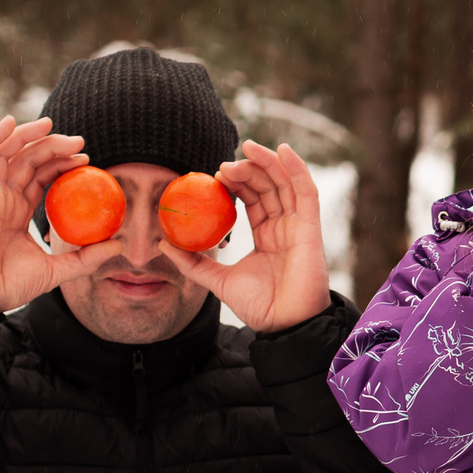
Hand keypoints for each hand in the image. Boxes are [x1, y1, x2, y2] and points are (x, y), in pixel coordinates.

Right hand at [0, 115, 120, 314]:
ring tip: (52, 124)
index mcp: (19, 210)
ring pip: (8, 152)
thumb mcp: (58, 270)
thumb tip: (120, 246)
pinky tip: (10, 121)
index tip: (85, 159)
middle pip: (28, 159)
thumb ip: (87, 258)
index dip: (61, 163)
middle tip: (79, 142)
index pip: (41, 176)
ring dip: (29, 135)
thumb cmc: (12, 285)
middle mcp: (4, 197)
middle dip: (52, 146)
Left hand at [157, 141, 330, 332]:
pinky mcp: (310, 228)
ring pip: (285, 182)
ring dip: (268, 161)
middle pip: (268, 186)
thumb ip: (194, 262)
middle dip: (248, 168)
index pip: (253, 199)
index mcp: (267, 235)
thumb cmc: (260, 306)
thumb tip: (162, 243)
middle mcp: (284, 226)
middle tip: (225, 163)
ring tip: (248, 146)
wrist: (283, 326)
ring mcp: (299, 225)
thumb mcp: (218, 280)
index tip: (215, 174)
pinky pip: (306, 191)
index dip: (236, 183)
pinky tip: (282, 150)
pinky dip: (296, 168)